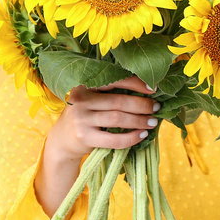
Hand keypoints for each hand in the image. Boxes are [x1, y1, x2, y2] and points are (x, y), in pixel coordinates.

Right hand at [35, 75, 160, 219]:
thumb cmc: (86, 115)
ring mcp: (81, 118)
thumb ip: (112, 94)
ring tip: (153, 122)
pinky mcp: (84, 137)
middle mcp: (80, 99)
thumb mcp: (93, 99)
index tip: (154, 89)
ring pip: (118, 119)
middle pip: (119, 101)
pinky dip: (131, 138)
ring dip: (140, 121)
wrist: (62, 139)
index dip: (136, 83)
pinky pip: (114, 139)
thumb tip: (149, 92)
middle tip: (157, 108)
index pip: (114, 80)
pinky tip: (142, 135)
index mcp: (85, 85)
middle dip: (142, 105)